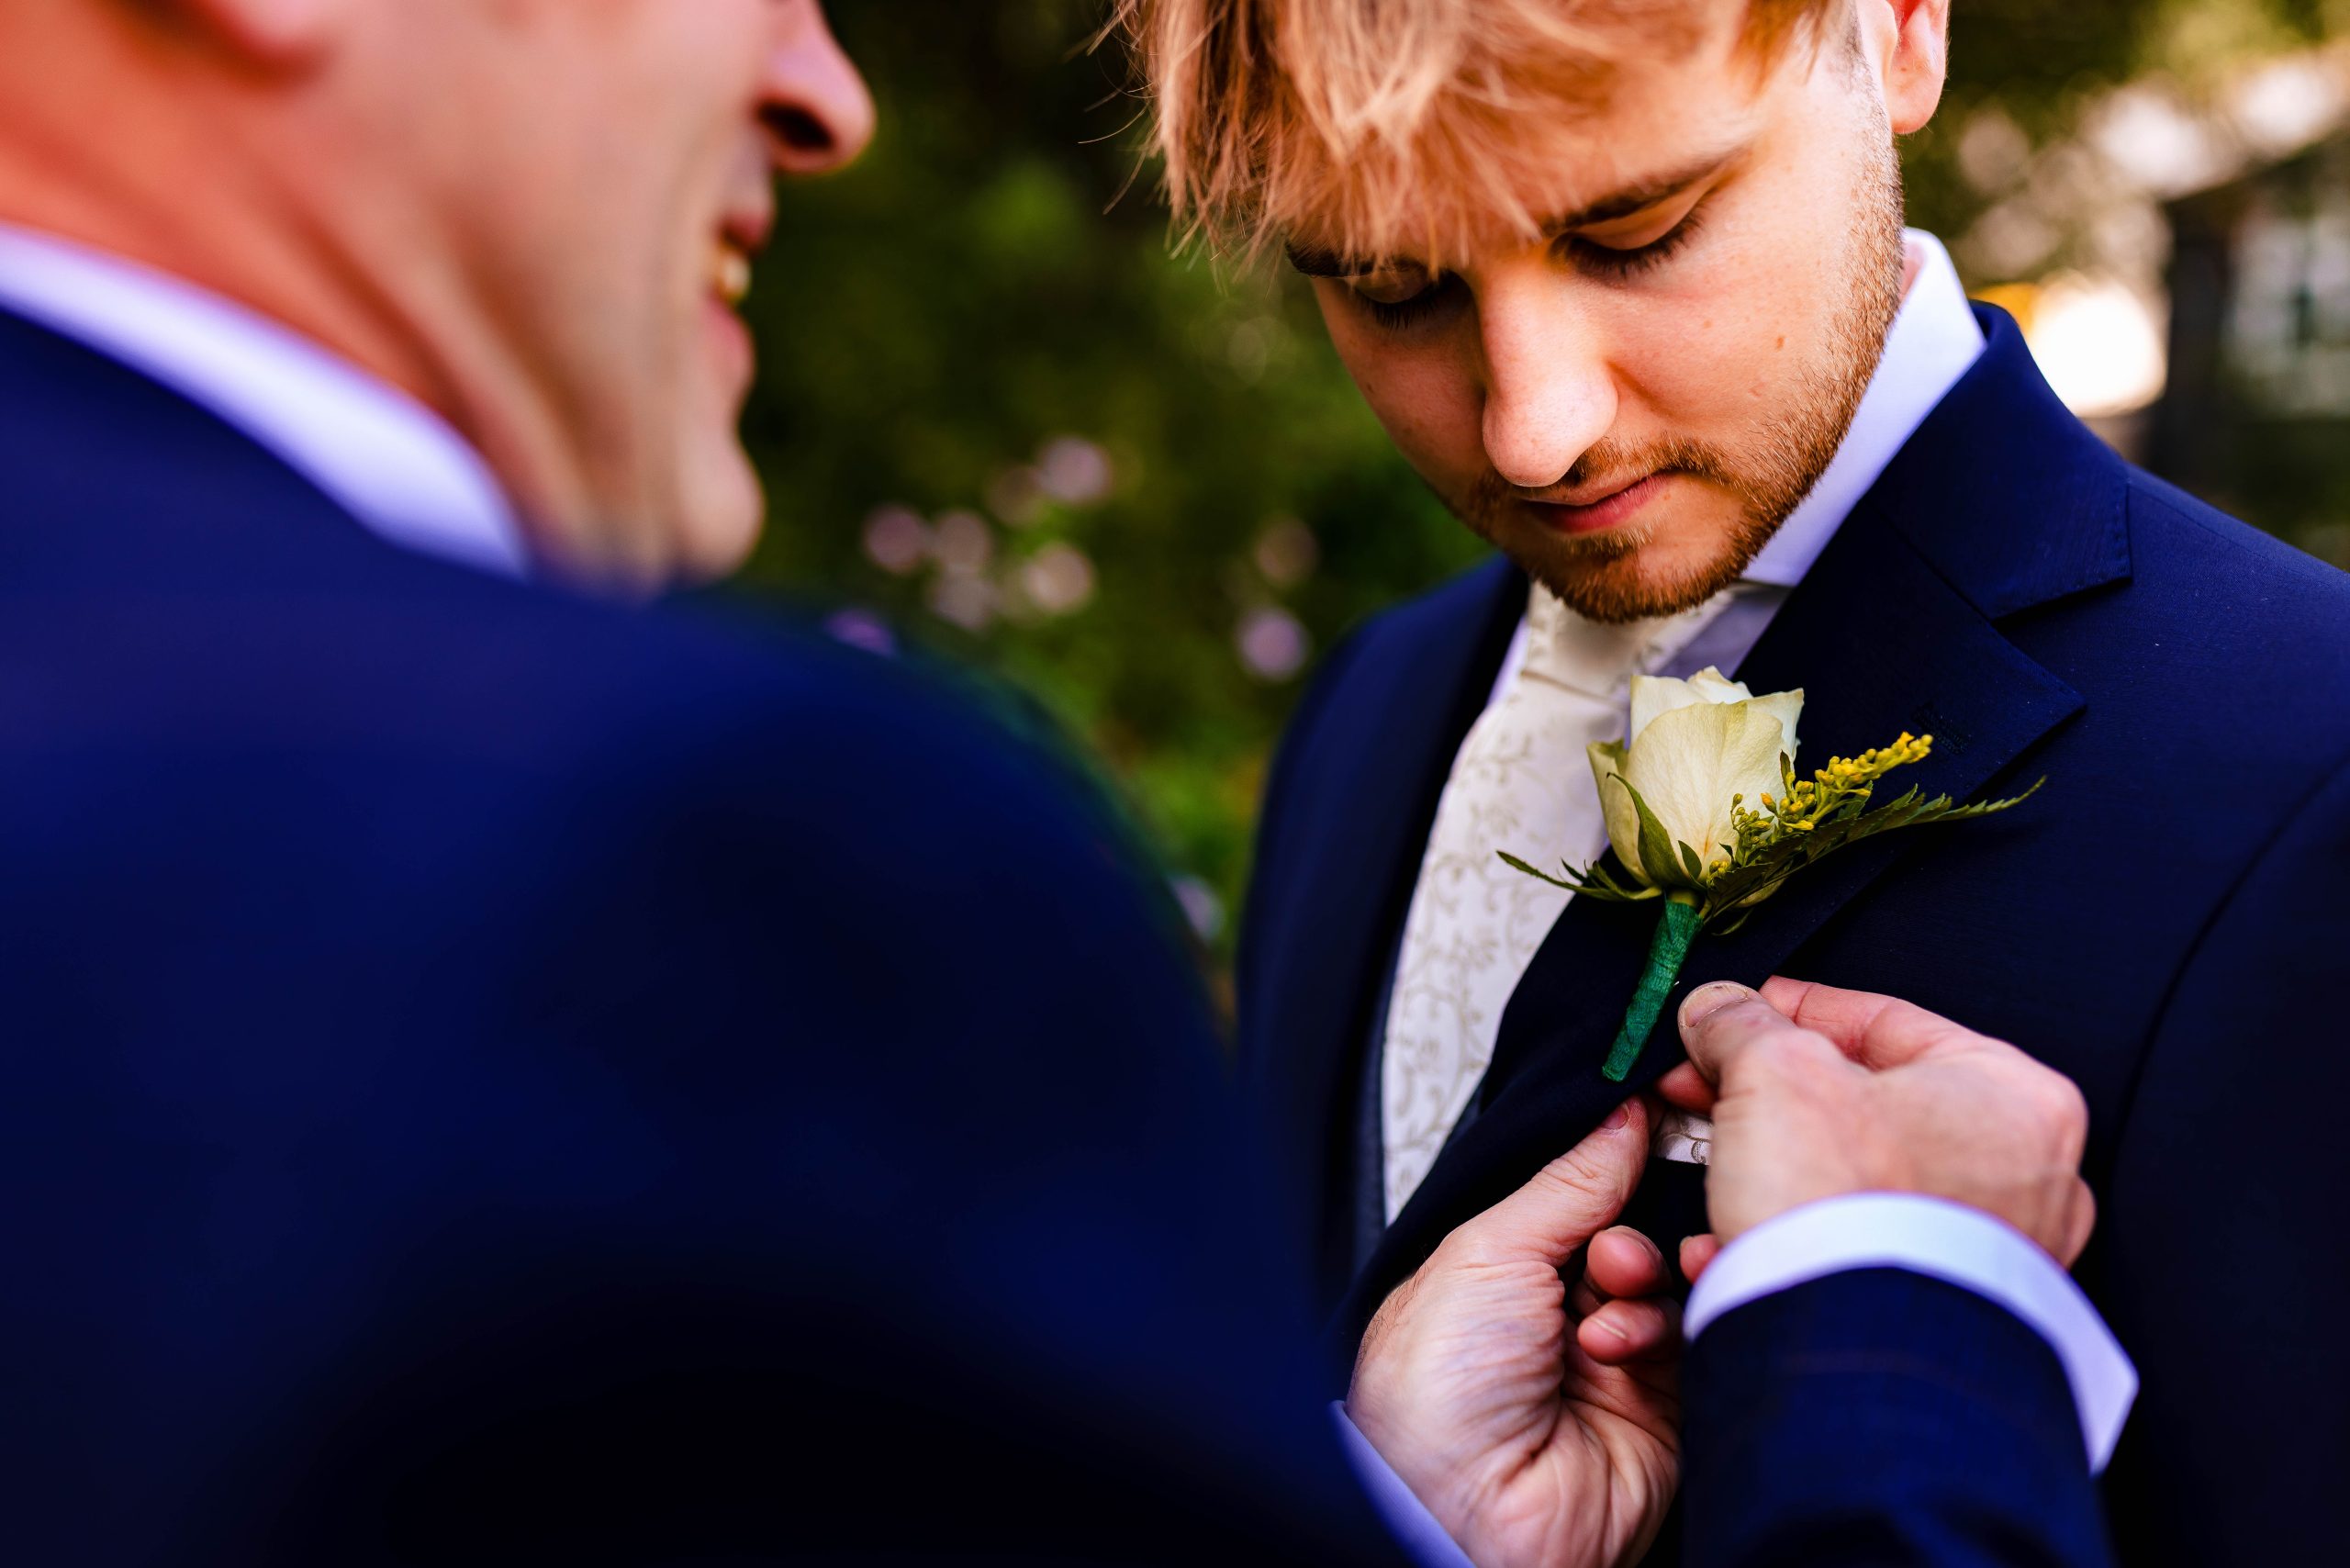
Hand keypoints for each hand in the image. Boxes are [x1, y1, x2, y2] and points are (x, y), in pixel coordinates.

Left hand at [1347, 1101, 1678, 1567]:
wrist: (1461, 1515)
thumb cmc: (1431, 1397)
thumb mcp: (1486, 1251)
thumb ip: (1567, 1182)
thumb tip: (1620, 1114)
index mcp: (1497, 1274)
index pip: (1578, 1199)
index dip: (1613, 1167)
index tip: (1651, 1127)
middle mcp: (1555, 1317)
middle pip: (1632, 1235)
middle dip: (1628, 1229)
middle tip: (1607, 1248)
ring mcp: (1611, 1367)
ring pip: (1667, 1287)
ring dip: (1642, 1283)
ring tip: (1608, 1302)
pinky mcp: (1662, 1415)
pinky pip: (1693, 1344)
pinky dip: (1666, 1330)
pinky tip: (1624, 1346)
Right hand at [1660, 977, 2094, 1275]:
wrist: (1851, 1355)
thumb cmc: (1843, 1205)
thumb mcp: (1772, 1070)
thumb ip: (1742, 1024)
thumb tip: (1718, 1012)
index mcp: (2013, 1095)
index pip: (1886, 1020)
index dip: (1793, 1010)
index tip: (1739, 1013)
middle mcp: (2031, 1177)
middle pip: (1873, 1104)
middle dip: (1775, 1100)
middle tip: (1712, 1093)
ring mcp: (1998, 1256)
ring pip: (1863, 1182)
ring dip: (1778, 1172)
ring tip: (1717, 1171)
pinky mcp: (1953, 1315)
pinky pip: (1864, 1253)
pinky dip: (1800, 1240)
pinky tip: (1737, 1244)